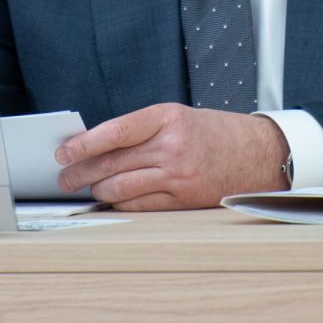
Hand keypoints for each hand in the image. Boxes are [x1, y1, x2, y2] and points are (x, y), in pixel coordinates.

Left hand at [54, 103, 289, 210]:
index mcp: (167, 117)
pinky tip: (110, 201)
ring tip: (85, 189)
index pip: (115, 131)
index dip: (84, 144)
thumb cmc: (214, 133)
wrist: (258, 153)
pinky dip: (119, 204)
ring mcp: (178, 175)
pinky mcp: (183, 199)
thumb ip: (141, 130)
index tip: (64, 151)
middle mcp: (172, 146)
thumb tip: (97, 146)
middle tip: (64, 177)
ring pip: (121, 187)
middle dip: (81, 171)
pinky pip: (139, 205)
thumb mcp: (177, 117)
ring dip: (97, 190)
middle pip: (112, 162)